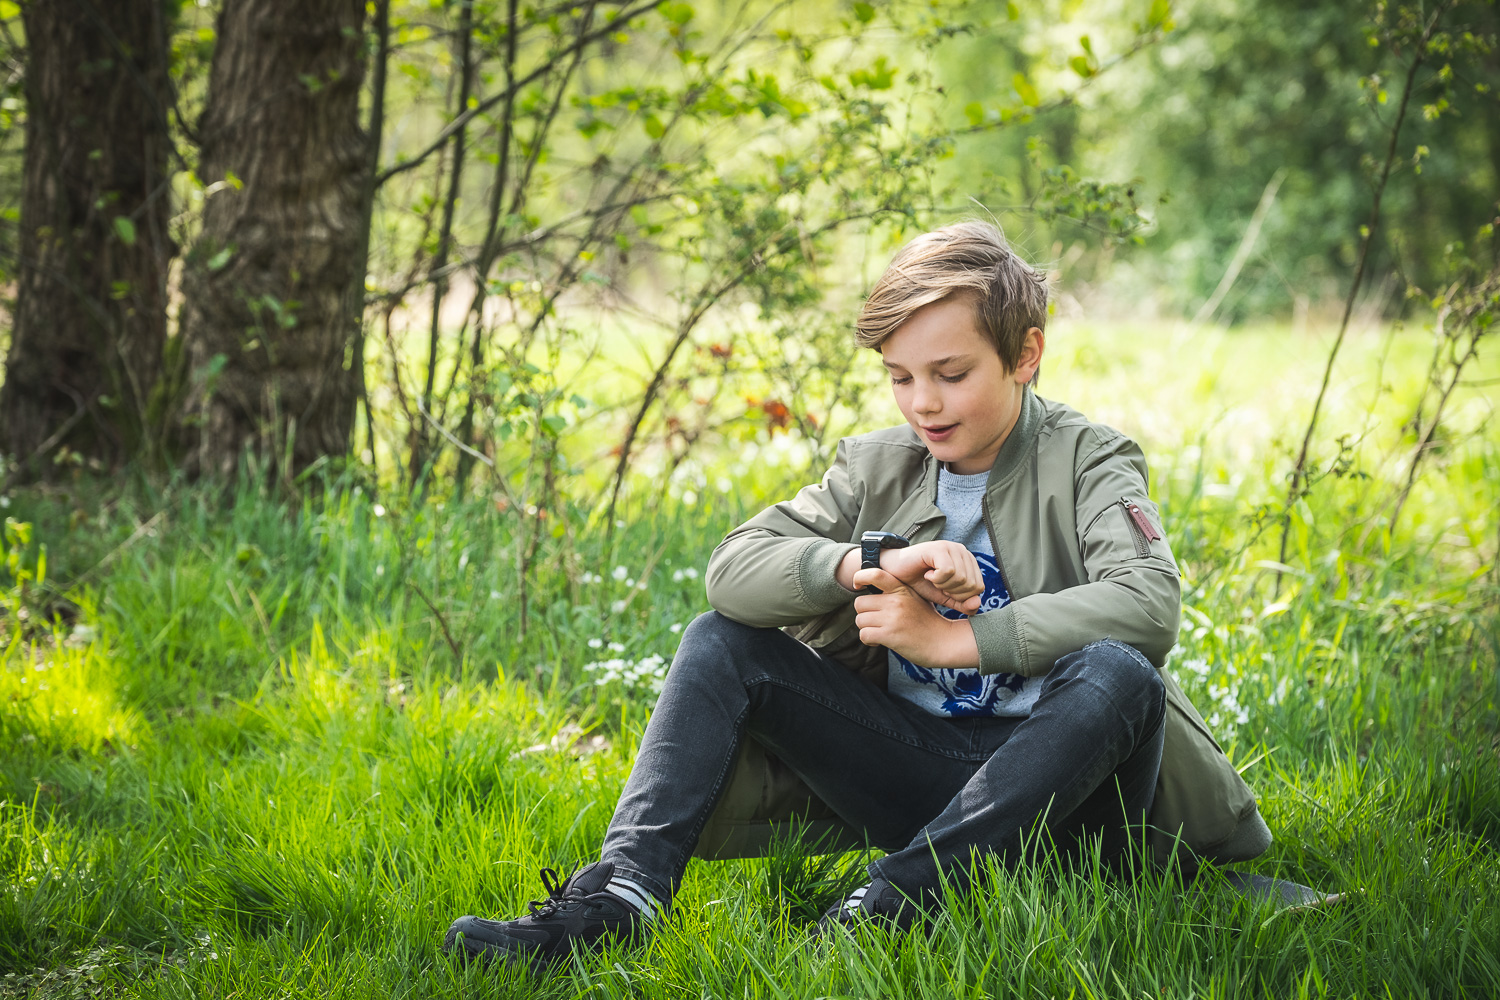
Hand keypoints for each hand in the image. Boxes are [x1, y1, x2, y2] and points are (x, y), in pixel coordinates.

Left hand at [851, 568, 979, 667]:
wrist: (945, 642)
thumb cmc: (929, 622)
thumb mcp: (916, 599)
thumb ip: (896, 594)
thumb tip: (874, 592)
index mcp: (902, 589)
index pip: (875, 575)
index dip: (860, 577)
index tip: (857, 585)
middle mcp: (895, 601)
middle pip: (860, 603)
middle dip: (865, 614)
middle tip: (877, 621)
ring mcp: (892, 618)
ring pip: (860, 620)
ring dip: (867, 628)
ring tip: (881, 632)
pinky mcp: (889, 635)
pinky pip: (864, 635)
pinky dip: (869, 640)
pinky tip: (880, 641)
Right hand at [878, 541, 983, 613]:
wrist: (895, 571)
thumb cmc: (919, 582)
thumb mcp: (943, 597)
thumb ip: (961, 603)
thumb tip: (977, 604)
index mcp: (968, 562)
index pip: (978, 588)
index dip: (960, 597)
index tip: (943, 590)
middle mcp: (963, 551)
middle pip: (971, 584)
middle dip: (952, 592)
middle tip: (936, 584)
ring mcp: (951, 547)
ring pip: (961, 578)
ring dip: (943, 585)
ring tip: (931, 578)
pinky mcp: (939, 548)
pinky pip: (948, 571)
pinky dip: (936, 579)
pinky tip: (927, 573)